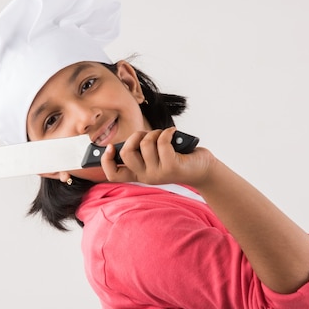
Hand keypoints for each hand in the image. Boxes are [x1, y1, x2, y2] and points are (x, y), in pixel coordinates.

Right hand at [100, 127, 214, 185]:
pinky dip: (167, 132)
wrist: (202, 169)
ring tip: (165, 136)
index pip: (112, 174)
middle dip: (135, 136)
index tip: (110, 147)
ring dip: (156, 132)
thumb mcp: (154, 156)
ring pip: (145, 143)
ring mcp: (158, 173)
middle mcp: (146, 177)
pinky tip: (173, 133)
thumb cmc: (177, 157)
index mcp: (138, 174)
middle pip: (126, 152)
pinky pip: (162, 141)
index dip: (106, 160)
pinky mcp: (172, 167)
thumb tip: (126, 139)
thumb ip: (139, 151)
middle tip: (147, 135)